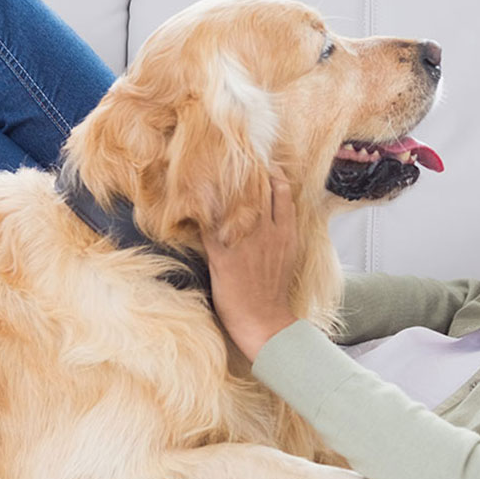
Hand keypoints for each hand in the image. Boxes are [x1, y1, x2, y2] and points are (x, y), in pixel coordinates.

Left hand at [201, 174, 300, 360]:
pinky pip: (210, 224)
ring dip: (223, 183)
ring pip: (236, 200)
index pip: (282, 190)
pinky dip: (201, 210)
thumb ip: (282, 231)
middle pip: (259, 187)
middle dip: (247, 169)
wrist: (264, 320)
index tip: (261, 163)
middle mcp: (268, 231)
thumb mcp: (288, 255)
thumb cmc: (273, 291)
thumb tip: (274, 213)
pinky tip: (191, 200)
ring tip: (210, 171)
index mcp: (286, 231)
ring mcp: (246, 241)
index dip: (271, 172)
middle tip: (233, 158)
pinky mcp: (223, 255)